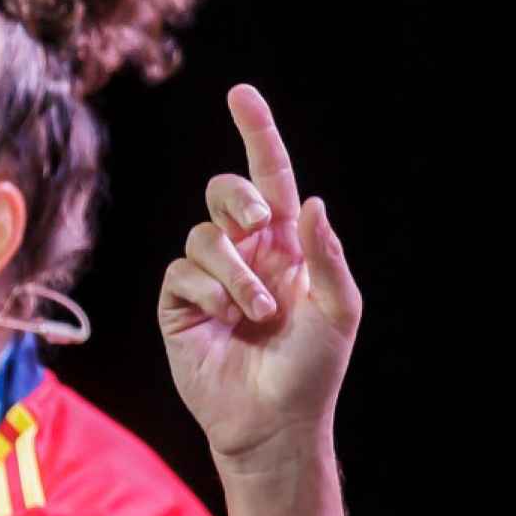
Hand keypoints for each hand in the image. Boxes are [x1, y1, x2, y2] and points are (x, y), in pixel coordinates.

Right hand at [158, 84, 361, 469]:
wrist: (275, 421)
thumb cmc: (313, 369)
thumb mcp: (337, 311)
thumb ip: (325, 256)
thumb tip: (309, 202)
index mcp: (286, 247)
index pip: (269, 178)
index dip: (256, 134)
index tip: (241, 94)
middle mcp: (245, 254)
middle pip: (223, 191)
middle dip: (236, 198)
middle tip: (257, 225)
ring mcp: (209, 278)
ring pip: (202, 236)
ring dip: (234, 273)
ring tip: (258, 313)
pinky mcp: (178, 304)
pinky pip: (181, 273)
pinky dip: (208, 294)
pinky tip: (225, 322)